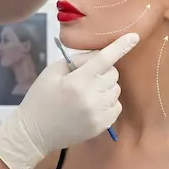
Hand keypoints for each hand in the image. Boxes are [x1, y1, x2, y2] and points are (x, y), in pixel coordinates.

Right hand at [0, 33, 138, 168]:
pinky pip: (116, 105)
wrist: (34, 132)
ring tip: (86, 92)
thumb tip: (99, 55)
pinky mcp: (102, 126)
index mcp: (77, 81)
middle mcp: (91, 98)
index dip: (120, 46)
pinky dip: (108, 101)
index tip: (134, 37)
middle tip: (85, 77)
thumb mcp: (52, 72)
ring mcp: (98, 114)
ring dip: (105, 86)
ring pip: (116, 89)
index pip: (104, 59)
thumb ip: (77, 61)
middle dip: (103, 70)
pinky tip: (91, 104)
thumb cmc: (41, 97)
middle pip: (113, 73)